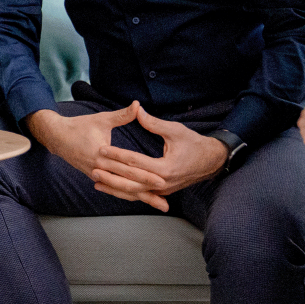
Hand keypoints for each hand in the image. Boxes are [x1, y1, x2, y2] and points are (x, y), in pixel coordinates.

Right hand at [25, 102, 165, 195]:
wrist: (57, 138)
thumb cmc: (80, 126)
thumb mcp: (102, 119)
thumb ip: (122, 115)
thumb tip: (138, 105)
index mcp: (103, 155)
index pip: (128, 168)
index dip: (145, 175)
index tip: (162, 180)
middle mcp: (100, 169)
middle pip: (128, 184)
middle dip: (147, 192)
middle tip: (165, 201)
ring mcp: (97, 176)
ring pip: (122, 190)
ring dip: (141, 198)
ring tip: (160, 205)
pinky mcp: (96, 177)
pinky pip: (115, 189)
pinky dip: (128, 194)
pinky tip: (141, 198)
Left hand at [92, 106, 226, 212]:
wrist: (211, 161)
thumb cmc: (194, 143)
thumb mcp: (175, 130)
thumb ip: (154, 123)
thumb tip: (137, 110)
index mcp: (166, 168)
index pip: (136, 162)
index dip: (118, 155)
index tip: (102, 149)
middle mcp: (163, 183)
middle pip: (132, 181)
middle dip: (111, 175)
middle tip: (93, 168)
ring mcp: (162, 190)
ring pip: (134, 192)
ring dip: (114, 188)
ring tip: (96, 182)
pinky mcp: (161, 191)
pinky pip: (140, 194)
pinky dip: (124, 192)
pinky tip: (111, 189)